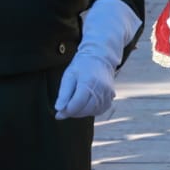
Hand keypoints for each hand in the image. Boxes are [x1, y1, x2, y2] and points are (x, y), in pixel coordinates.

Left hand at [54, 0, 140, 119]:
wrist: (100, 56)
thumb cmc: (82, 65)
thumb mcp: (69, 75)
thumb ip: (63, 93)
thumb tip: (59, 109)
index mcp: (88, 82)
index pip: (77, 104)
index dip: (66, 111)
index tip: (58, 113)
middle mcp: (101, 89)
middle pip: (85, 110)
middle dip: (73, 112)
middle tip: (64, 110)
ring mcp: (107, 94)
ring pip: (92, 112)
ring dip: (81, 112)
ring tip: (74, 105)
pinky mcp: (111, 97)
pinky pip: (100, 110)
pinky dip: (91, 110)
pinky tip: (85, 104)